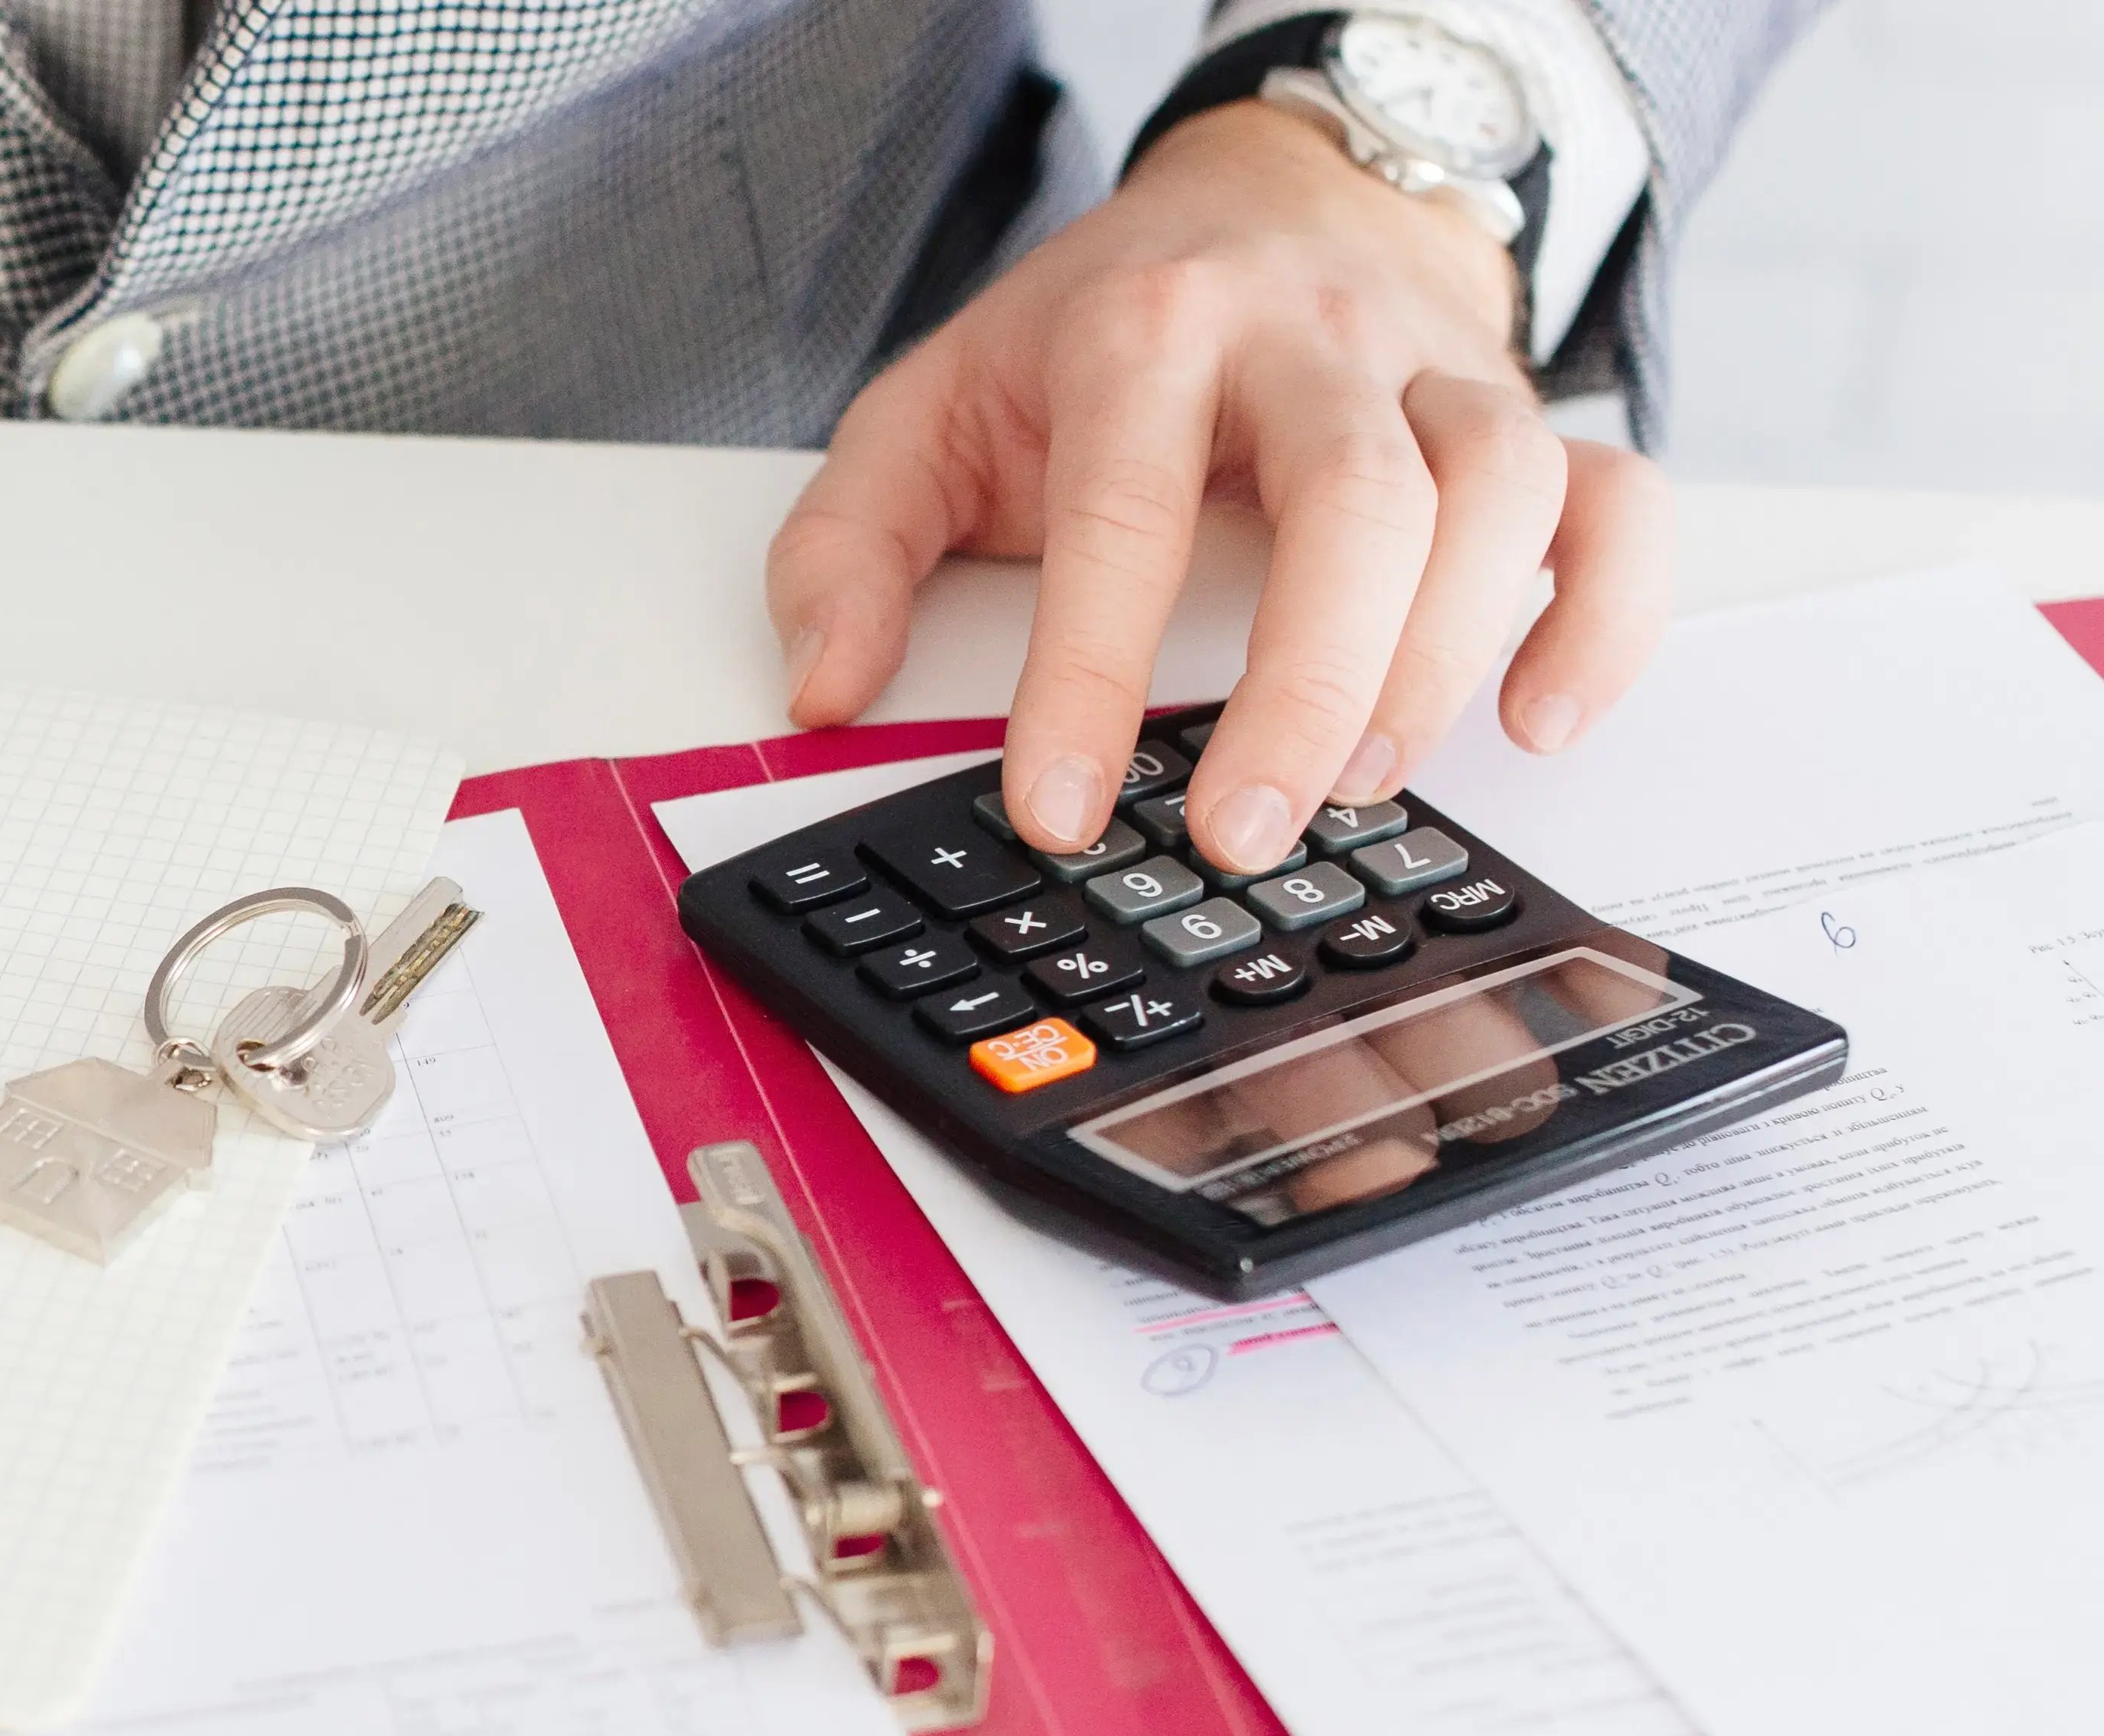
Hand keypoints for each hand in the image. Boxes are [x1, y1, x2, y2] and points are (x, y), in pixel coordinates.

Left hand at [770, 103, 1673, 872]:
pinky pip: (1620, 507)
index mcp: (1145, 332)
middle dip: (1306, 685)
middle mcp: (1310, 342)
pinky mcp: (1529, 413)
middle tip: (1242, 828)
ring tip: (1362, 783)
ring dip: (1442, 662)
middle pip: (1358, 506)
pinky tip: (1538, 719)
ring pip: (1497, 500)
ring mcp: (1436, 374)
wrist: (1265, 199)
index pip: (1124, 512)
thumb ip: (849, 543)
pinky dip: (1603, 618)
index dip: (1089, 674)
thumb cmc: (1098, 327)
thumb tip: (823, 685)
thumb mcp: (932, 406)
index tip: (1061, 807)